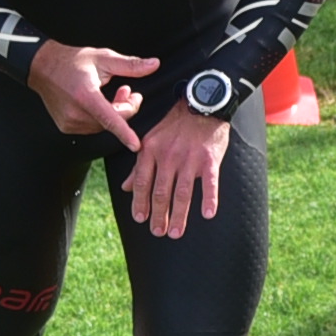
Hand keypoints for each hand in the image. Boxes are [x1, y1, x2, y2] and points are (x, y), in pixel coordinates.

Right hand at [25, 37, 154, 143]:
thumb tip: (154, 65)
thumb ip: (130, 65)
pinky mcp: (66, 127)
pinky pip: (92, 127)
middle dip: (126, 108)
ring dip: (114, 113)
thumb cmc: (73, 61)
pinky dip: (101, 118)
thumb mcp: (103, 58)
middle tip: (129, 91)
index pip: (109, 118)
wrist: (43, 67)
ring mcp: (69, 122)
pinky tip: (100, 103)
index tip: (136, 146)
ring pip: (103, 126)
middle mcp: (76, 112)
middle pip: (112, 121)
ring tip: (114, 94)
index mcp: (86, 95)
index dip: (124, 133)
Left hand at [124, 102, 232, 234]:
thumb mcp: (151, 139)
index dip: (140, 203)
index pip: (141, 182)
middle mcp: (168, 156)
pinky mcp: (210, 159)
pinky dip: (209, 199)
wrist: (202, 103)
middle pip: (161, 192)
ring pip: (182, 192)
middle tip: (158, 232)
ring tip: (174, 232)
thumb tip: (125, 188)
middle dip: (158, 215)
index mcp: (151, 150)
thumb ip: (139, 165)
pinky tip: (208, 214)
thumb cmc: (176, 124)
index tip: (141, 219)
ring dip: (178, 215)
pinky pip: (209, 183)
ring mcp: (189, 158)